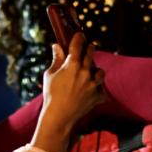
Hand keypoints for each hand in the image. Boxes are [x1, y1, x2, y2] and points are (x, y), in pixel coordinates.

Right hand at [32, 32, 104, 151]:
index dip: (79, 38)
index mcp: (72, 65)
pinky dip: (98, 90)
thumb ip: (56, 59)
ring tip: (92, 72)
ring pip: (100, 72)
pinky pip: (101, 90)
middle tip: (89, 46)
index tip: (80, 34)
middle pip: (91, 55)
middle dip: (90, 49)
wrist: (59, 117)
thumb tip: (56, 45)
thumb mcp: (50, 75)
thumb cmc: (51, 94)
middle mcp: (85, 73)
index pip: (77, 45)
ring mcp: (93, 85)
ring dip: (96, 70)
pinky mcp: (98, 96)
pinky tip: (93, 91)